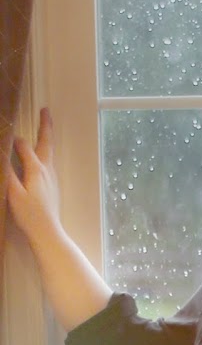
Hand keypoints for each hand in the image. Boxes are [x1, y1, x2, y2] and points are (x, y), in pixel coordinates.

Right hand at [6, 107, 60, 242]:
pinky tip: (42, 158)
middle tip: (45, 110)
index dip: (14, 140)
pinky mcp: (53, 186)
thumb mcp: (13, 193)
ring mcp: (52, 178)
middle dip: (45, 126)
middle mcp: (47, 170)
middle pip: (46, 143)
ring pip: (49, 153)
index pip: (23, 146)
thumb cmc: (29, 215)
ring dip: (46, 139)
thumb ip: (7, 172)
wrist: (47, 233)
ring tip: (45, 127)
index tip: (5, 135)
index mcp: (36, 169)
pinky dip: (45, 153)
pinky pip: (49, 163)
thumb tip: (2, 154)